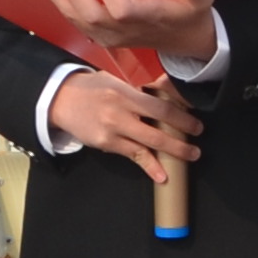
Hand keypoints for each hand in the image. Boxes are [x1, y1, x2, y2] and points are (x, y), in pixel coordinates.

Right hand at [50, 69, 204, 187]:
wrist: (61, 99)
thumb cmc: (93, 88)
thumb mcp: (117, 82)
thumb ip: (140, 92)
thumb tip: (168, 95)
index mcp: (126, 94)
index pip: (160, 107)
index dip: (182, 118)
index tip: (196, 125)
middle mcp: (120, 112)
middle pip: (157, 129)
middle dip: (180, 141)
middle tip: (196, 147)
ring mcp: (111, 130)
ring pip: (146, 146)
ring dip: (170, 153)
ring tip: (188, 157)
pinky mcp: (104, 144)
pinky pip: (131, 156)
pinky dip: (148, 166)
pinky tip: (160, 175)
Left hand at [86, 0, 222, 67]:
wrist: (188, 41)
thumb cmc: (192, 15)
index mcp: (148, 18)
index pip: (120, 10)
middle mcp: (126, 30)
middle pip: (90, 17)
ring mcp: (113, 36)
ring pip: (78, 21)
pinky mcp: (106, 37)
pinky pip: (78, 23)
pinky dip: (62, 6)